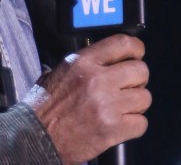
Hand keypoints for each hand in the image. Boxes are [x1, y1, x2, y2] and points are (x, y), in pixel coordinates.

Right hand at [25, 34, 150, 164]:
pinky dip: (134, 126)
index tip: (136, 56)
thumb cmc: (43, 107)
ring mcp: (107, 105)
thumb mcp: (58, 73)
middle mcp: (97, 80)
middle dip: (138, 80)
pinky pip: (141, 123)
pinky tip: (120, 125)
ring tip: (122, 109)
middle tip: (128, 88)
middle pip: (140, 71)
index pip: (123, 43)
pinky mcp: (112, 129)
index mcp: (83, 62)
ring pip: (144, 98)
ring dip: (136, 104)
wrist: (36, 138)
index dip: (136, 49)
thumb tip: (107, 58)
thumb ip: (84, 64)